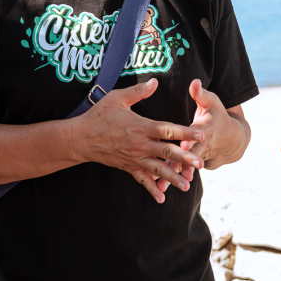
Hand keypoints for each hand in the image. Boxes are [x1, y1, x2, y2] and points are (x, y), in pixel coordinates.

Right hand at [72, 78, 203, 203]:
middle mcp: (140, 145)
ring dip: (172, 178)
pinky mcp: (128, 167)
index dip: (185, 133)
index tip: (200, 135)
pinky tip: (162, 199)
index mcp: (141, 127)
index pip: (167, 130)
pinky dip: (151, 189)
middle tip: (200, 164)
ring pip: (157, 169)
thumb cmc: (98, 115)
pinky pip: (142, 180)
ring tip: (187, 186)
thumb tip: (155, 81)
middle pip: (166, 152)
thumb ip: (138, 91)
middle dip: (185, 159)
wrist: (80, 138)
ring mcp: (134, 158)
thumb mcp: (116, 98)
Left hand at [157, 79, 248, 191]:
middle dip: (183, 165)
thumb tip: (194, 82)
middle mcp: (201, 146)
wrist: (231, 139)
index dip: (190, 141)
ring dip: (175, 177)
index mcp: (203, 130)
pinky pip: (181, 172)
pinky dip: (172, 179)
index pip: (197, 136)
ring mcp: (197, 157)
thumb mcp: (212, 102)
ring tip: (163, 186)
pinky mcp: (191, 163)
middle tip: (174, 172)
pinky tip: (159, 189)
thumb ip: (200, 94)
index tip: (183, 145)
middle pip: (191, 156)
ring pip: (185, 168)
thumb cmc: (217, 116)